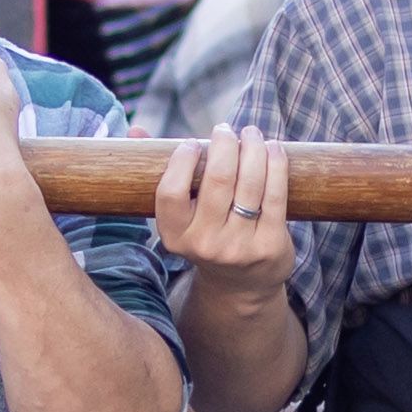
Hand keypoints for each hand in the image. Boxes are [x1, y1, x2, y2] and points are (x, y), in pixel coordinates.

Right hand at [151, 127, 293, 290]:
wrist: (240, 282)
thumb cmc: (205, 232)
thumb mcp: (178, 214)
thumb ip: (159, 170)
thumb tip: (136, 129)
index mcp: (174, 234)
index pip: (171, 192)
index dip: (182, 161)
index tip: (192, 143)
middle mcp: (203, 243)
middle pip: (217, 179)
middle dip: (224, 144)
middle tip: (225, 130)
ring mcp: (238, 246)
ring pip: (250, 183)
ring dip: (253, 148)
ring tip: (251, 133)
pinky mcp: (268, 245)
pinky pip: (274, 195)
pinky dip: (276, 165)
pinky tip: (273, 149)